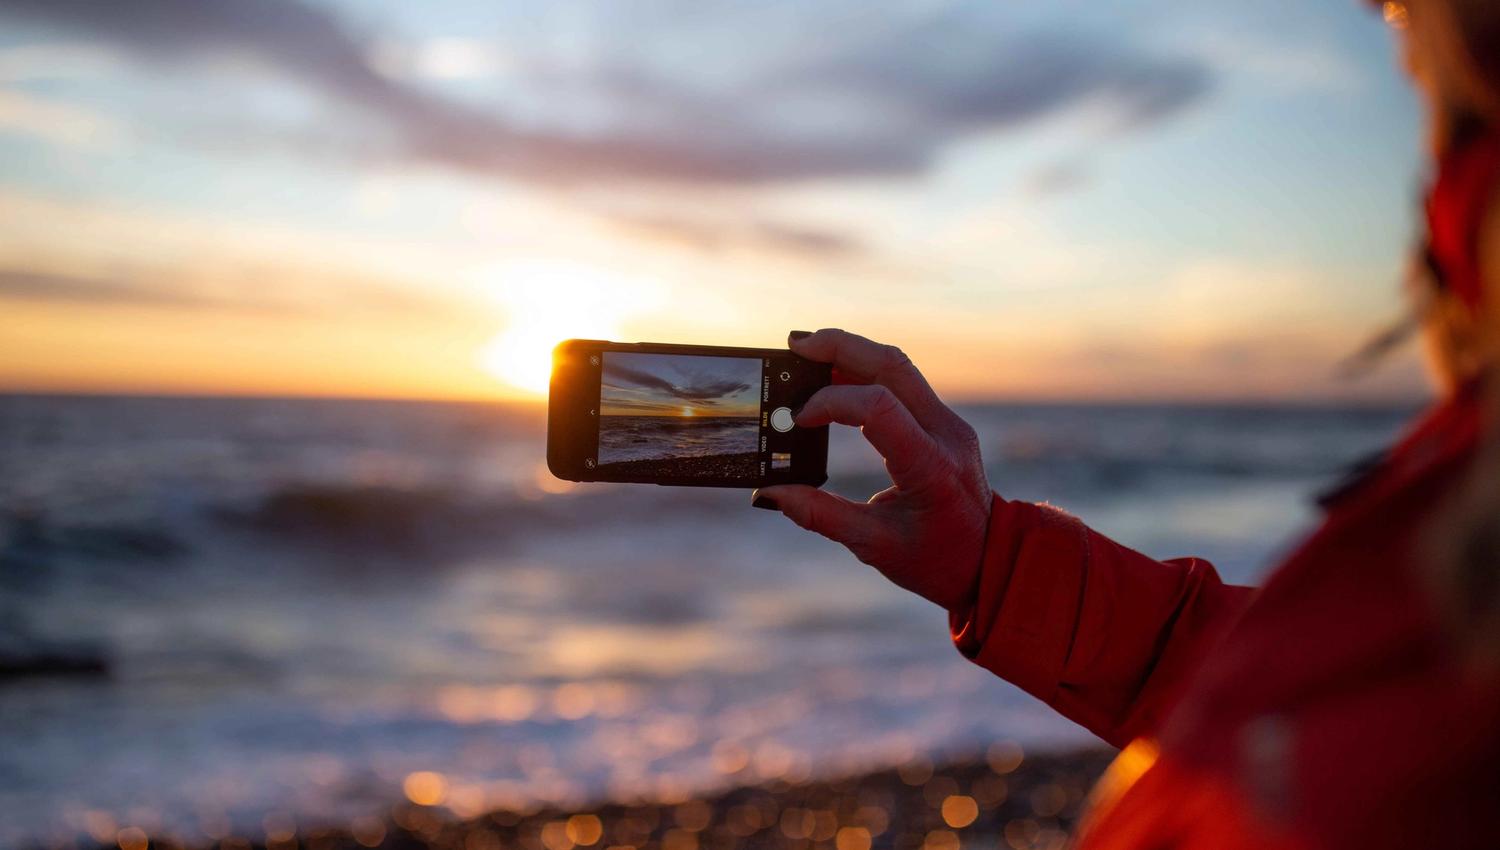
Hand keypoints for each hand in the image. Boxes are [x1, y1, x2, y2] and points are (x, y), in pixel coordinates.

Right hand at [753, 329, 991, 610]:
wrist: (990, 559)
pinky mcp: (943, 420)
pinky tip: (834, 377)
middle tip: (794, 345)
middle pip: (890, 365)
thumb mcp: (874, 546)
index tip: (799, 419)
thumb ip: (821, 516)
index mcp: (930, 466)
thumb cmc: (935, 559)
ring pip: (897, 365)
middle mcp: (946, 433)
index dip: (831, 401)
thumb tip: (771, 492)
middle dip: (839, 347)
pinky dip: (865, 372)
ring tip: (807, 354)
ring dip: (851, 352)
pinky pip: (903, 382)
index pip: (878, 407)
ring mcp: (949, 422)